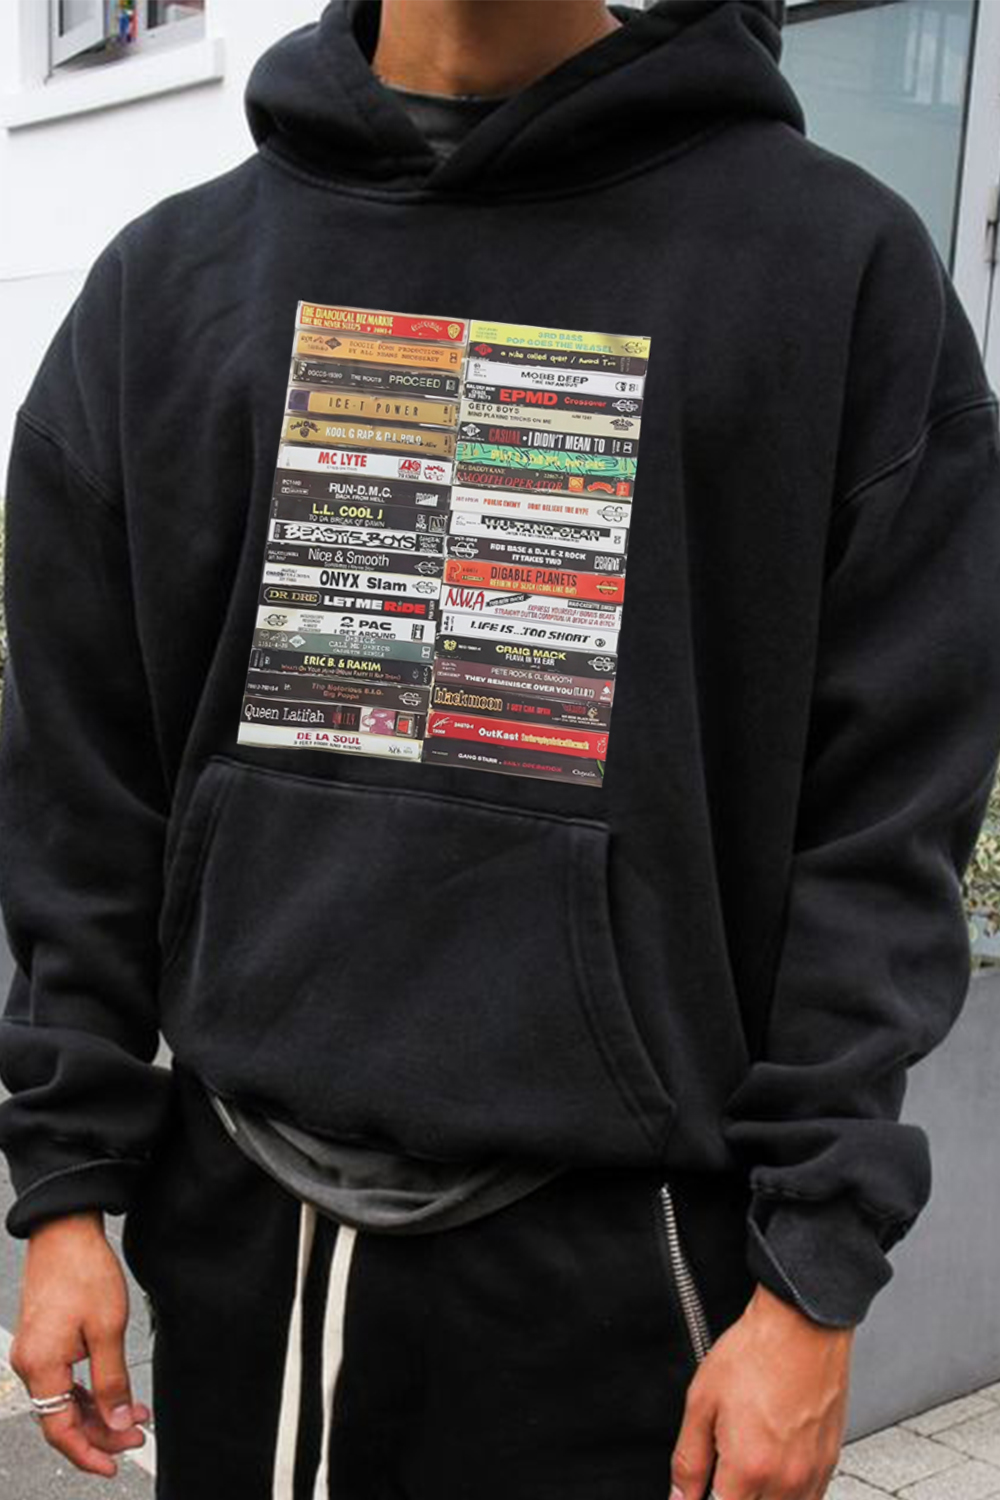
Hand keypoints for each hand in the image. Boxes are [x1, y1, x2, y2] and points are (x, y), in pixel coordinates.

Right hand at [8, 1209, 151, 1476]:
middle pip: (62, 1418)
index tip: (115, 1465)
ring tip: (134, 1414)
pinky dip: (87, 1391)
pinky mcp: (42, 1341)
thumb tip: (118, 1422)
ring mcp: (34, 1353)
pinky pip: (62, 1380)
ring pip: (64, 1401)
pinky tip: (112, 1392)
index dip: (88, 1452)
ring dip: (97, 1411)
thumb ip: (112, 1380)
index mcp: (41, 1366)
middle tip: (138, 1435)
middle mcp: (30, 1365)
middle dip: (101, 1432)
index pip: (60, 1430)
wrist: (65, 1231)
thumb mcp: (108, 1329)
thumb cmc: (84, 1271)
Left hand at [670, 1282, 854, 1499]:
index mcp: (749, 1467)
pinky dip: (787, 1496)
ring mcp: (812, 1474)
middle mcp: (786, 1480)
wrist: (801, 1326)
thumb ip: (689, 1459)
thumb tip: (680, 1496)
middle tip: (722, 1473)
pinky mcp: (829, 1463)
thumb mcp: (702, 1402)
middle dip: (732, 1498)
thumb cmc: (755, 1353)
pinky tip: (772, 1470)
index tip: (699, 1492)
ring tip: (747, 1469)